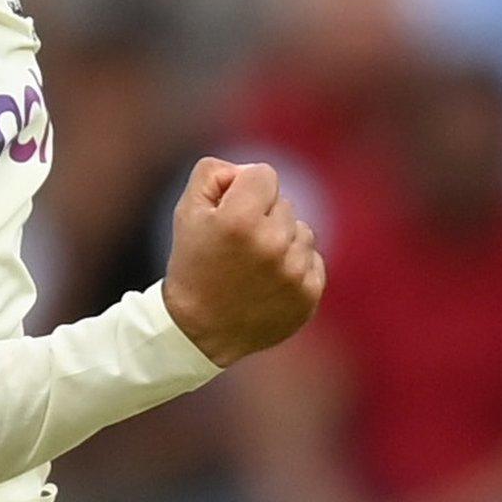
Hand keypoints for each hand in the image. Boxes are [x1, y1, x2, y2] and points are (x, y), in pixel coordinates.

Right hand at [161, 157, 324, 367]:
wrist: (200, 330)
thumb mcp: (187, 210)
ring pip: (302, 230)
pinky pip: (313, 259)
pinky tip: (269, 281)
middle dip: (262, 215)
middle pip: (283, 202)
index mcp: (240, 219)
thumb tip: (249, 172)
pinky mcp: (308, 295)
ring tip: (254, 264)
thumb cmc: (193, 263)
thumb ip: (215, 173)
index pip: (264, 174)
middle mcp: (272, 244)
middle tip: (237, 244)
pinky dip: (295, 266)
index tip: (230, 211)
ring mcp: (294, 272)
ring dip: (281, 240)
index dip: (244, 188)